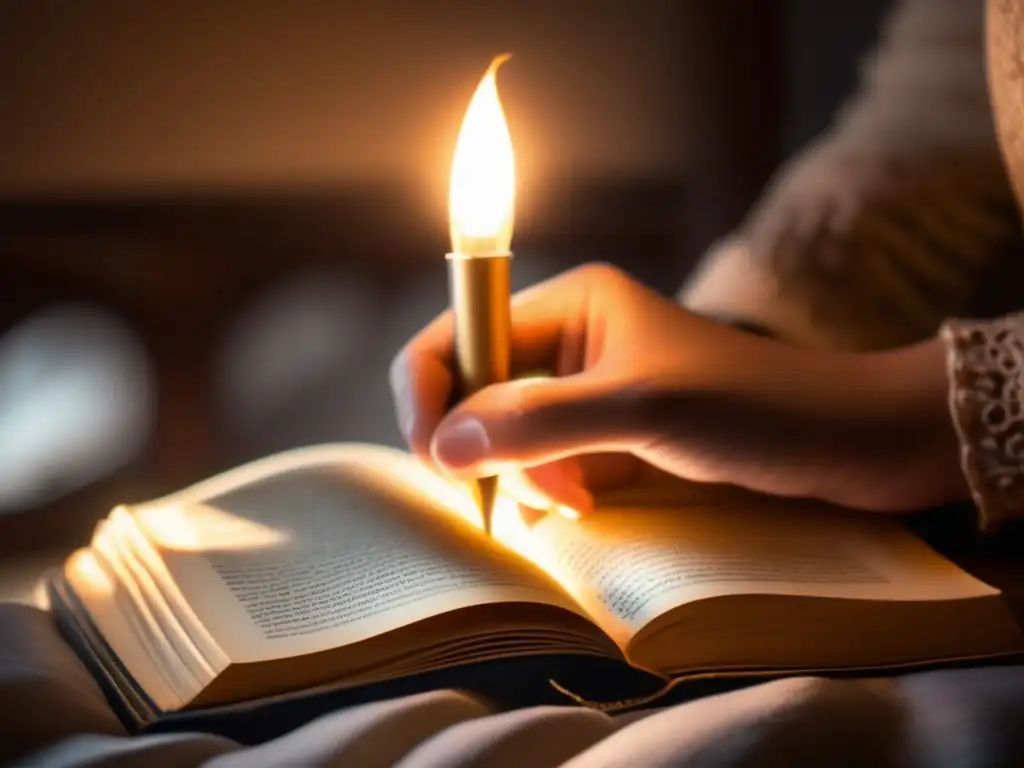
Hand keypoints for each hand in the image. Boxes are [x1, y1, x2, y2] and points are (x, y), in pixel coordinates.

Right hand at [390, 263, 964, 514]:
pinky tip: (585, 503)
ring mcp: (585, 387)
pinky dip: (547, 489)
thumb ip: (539, 422)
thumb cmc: (755, 406)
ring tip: (577, 500)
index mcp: (568, 303)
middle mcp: (567, 338)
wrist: (844, 441)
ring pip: (503, 434)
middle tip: (530, 493)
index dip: (430, 394)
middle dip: (484, 445)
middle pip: (472, 390)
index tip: (440, 462)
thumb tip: (443, 447)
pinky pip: (540, 461)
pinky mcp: (605, 431)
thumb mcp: (642, 410)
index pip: (455, 335)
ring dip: (522, 474)